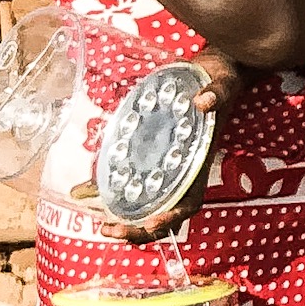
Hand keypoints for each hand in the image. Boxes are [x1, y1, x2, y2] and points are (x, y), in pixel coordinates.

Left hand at [94, 46, 246, 244]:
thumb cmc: (219, 83)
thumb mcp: (221, 85)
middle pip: (163, 213)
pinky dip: (106, 191)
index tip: (152, 222)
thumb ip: (217, 94)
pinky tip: (83, 190)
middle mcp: (181, 171)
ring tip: (98, 224)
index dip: (172, 216)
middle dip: (138, 228)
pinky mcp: (147, 156)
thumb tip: (204, 100)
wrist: (211, 74)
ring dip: (122, 218)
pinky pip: (127, 180)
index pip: (189, 201)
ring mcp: (163, 166)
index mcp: (198, 162)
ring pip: (143, 204)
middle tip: (109, 230)